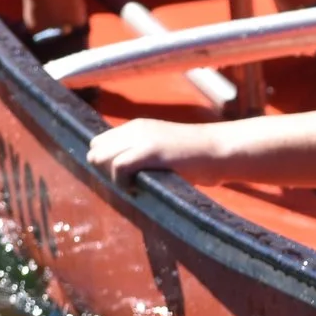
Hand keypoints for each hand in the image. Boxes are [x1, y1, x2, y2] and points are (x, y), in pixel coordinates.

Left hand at [89, 118, 228, 185]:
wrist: (220, 150)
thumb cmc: (196, 157)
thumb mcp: (162, 150)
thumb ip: (140, 155)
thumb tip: (117, 173)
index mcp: (137, 127)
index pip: (99, 143)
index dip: (106, 163)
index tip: (124, 178)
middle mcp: (135, 128)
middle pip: (95, 151)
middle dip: (105, 170)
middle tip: (128, 183)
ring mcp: (142, 137)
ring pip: (101, 157)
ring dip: (111, 177)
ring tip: (133, 186)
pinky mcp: (151, 150)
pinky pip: (118, 167)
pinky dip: (122, 182)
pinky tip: (138, 189)